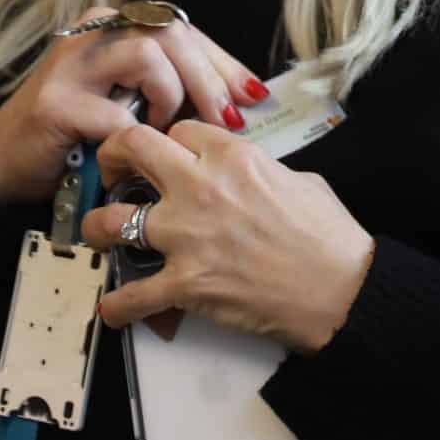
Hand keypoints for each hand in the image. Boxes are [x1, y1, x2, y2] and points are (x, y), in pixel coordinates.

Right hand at [0, 14, 265, 206]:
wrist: (10, 162)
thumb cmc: (82, 132)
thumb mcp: (136, 101)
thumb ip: (178, 89)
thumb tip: (244, 97)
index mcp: (117, 25)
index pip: (183, 29)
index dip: (223, 62)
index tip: (253, 95)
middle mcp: (94, 31)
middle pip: (170, 33)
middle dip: (208, 78)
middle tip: (227, 119)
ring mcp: (72, 62)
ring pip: (147, 55)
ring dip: (170, 97)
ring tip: (167, 128)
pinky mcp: (55, 101)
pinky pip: (116, 114)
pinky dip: (137, 136)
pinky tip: (139, 152)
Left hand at [84, 121, 375, 355]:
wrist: (341, 290)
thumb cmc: (330, 237)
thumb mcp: (298, 180)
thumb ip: (259, 171)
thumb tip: (244, 177)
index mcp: (233, 156)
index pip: (178, 129)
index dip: (168, 141)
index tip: (164, 155)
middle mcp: (200, 187)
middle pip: (131, 148)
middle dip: (112, 157)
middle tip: (110, 172)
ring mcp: (187, 237)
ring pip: (111, 221)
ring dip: (98, 229)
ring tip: (98, 235)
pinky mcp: (186, 285)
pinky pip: (131, 296)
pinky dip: (117, 307)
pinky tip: (113, 309)